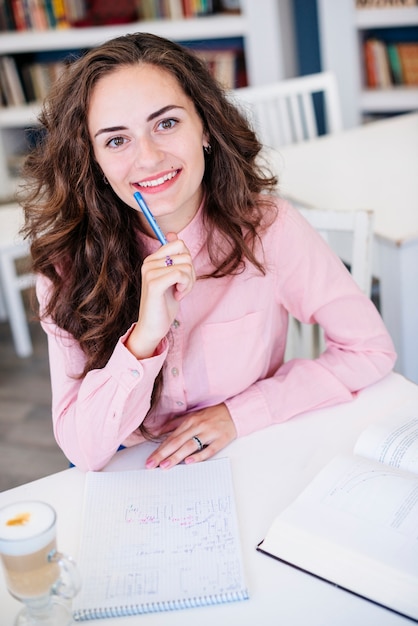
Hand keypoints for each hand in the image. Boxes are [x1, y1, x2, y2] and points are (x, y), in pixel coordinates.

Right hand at [126, 233, 195, 358]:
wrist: (153, 327)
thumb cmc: (164, 304)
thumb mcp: (172, 278)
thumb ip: (174, 258)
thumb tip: (172, 234)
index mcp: (152, 259)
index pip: (179, 243)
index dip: (187, 261)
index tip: (181, 277)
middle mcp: (148, 263)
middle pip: (185, 254)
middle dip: (191, 273)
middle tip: (182, 287)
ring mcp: (150, 272)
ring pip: (185, 265)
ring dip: (189, 282)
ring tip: (179, 292)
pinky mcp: (154, 284)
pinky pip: (180, 274)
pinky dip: (185, 286)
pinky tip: (178, 295)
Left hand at [145, 403, 236, 468]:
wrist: (234, 412)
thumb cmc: (212, 415)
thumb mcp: (193, 416)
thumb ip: (175, 424)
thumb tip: (159, 432)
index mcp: (190, 421)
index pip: (171, 437)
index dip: (159, 449)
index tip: (149, 459)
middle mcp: (197, 426)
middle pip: (177, 442)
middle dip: (162, 454)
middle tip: (151, 465)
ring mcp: (209, 433)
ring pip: (190, 446)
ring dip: (176, 456)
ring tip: (165, 465)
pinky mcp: (221, 439)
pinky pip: (208, 449)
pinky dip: (199, 456)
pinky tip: (189, 462)